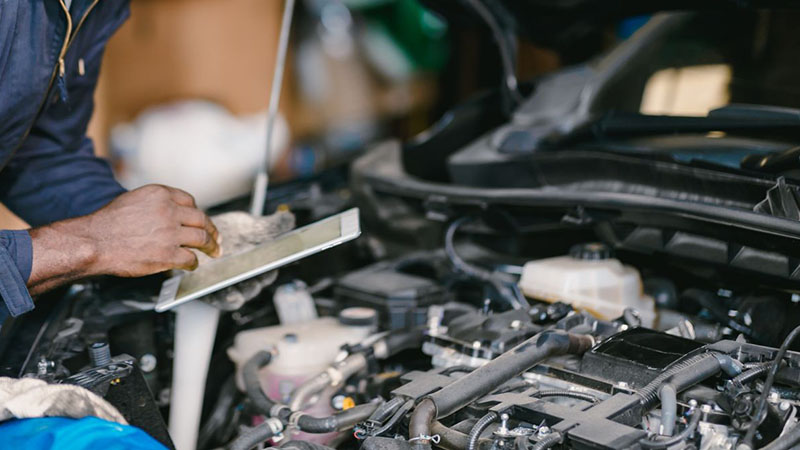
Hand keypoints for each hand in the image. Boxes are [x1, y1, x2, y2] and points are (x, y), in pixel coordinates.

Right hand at [28, 184, 220, 292]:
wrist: (94, 241)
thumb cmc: (107, 223)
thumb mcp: (133, 200)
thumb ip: (155, 204)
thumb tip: (170, 213)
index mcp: (160, 194)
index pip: (189, 201)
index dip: (196, 211)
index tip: (200, 219)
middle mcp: (169, 211)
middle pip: (201, 219)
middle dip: (212, 229)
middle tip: (217, 237)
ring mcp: (171, 233)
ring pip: (202, 239)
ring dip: (211, 246)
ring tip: (215, 251)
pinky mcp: (168, 254)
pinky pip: (190, 259)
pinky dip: (194, 263)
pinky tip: (192, 265)